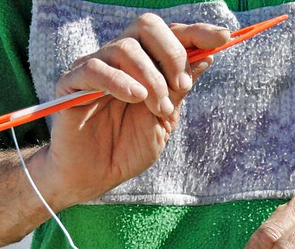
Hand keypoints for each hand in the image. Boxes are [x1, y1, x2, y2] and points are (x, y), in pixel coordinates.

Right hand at [31, 15, 229, 208]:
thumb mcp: (164, 119)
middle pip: (146, 26)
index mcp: (144, 64)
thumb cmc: (127, 149)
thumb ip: (179, 89)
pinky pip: (95, 68)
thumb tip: (206, 56)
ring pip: (125, 48)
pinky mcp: (71, 83)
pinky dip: (120, 81)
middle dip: (172, 53)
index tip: (223, 37)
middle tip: (180, 86)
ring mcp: (95, 67)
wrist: (95, 176)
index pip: (170, 34)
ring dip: (151, 79)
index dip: (196, 31)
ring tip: (158, 109)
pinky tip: (135, 98)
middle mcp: (119, 59)